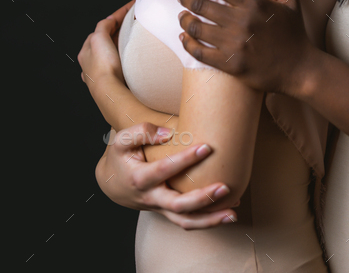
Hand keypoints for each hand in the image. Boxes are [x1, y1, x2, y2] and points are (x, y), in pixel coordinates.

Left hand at [78, 1, 130, 84]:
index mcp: (86, 51)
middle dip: (120, 29)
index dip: (117, 16)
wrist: (110, 91)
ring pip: (115, 50)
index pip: (102, 27)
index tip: (129, 8)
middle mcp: (93, 62)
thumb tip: (110, 19)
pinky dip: (127, 54)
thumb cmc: (102, 68)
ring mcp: (104, 71)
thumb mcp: (98, 38)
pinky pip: (122, 61)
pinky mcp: (115, 78)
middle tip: (135, 20)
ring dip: (124, 42)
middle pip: (108, 39)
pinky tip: (134, 54)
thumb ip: (103, 25)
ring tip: (136, 36)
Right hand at [96, 122, 237, 228]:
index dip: (185, 160)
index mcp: (140, 178)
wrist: (112, 183)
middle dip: (202, 198)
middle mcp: (151, 198)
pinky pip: (188, 221)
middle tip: (224, 187)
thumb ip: (141, 132)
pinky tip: (228, 212)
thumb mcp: (121, 140)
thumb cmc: (121, 157)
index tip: (206, 147)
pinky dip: (208, 220)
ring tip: (232, 213)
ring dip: (209, 219)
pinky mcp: (168, 212)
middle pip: (177, 205)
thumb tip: (167, 133)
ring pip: (185, 221)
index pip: (164, 170)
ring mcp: (160, 208)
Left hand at [177, 0, 316, 96]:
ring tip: (182, 16)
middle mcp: (242, 22)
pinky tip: (184, 38)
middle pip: (201, 4)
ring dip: (184, 20)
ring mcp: (235, 44)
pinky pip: (199, 52)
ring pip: (196, 28)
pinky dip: (187, 43)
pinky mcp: (231, 65)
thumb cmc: (293, 32)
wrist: (299, 69)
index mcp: (254, 3)